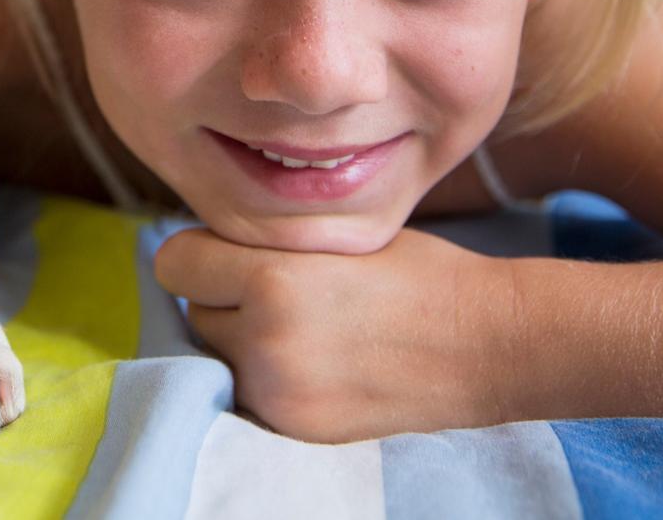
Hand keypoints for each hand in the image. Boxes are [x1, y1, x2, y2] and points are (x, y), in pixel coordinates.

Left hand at [154, 226, 517, 441]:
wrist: (487, 344)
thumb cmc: (415, 272)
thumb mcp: (334, 232)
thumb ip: (265, 241)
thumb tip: (203, 241)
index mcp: (272, 279)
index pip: (175, 262)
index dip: (202, 252)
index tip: (231, 252)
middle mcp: (266, 342)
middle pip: (194, 310)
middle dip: (223, 297)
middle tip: (279, 289)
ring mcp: (280, 395)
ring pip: (216, 354)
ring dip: (240, 340)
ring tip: (300, 326)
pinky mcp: (296, 429)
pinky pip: (246, 393)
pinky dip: (264, 378)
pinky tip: (312, 361)